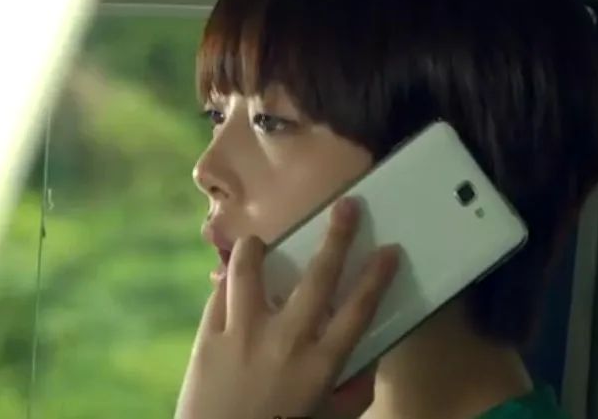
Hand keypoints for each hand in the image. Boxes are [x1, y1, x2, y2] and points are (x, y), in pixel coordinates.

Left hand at [174, 198, 400, 418]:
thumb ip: (355, 392)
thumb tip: (371, 360)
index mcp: (320, 364)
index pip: (358, 310)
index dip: (377, 277)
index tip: (390, 250)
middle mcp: (285, 341)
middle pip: (317, 276)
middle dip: (337, 236)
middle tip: (347, 206)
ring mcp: (242, 334)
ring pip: (249, 270)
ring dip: (256, 249)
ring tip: (260, 243)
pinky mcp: (208, 338)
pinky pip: (218, 295)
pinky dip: (226, 286)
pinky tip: (232, 285)